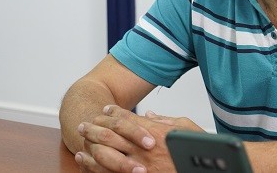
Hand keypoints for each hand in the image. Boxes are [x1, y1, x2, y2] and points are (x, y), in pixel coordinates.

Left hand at [74, 105, 200, 172]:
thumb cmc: (195, 150)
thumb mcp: (186, 128)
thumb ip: (166, 120)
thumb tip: (150, 115)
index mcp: (154, 133)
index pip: (127, 119)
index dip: (113, 113)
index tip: (105, 110)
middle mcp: (142, 149)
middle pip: (111, 133)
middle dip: (96, 125)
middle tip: (86, 122)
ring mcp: (136, 166)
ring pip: (105, 151)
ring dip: (91, 142)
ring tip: (81, 135)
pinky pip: (106, 171)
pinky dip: (92, 165)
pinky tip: (84, 159)